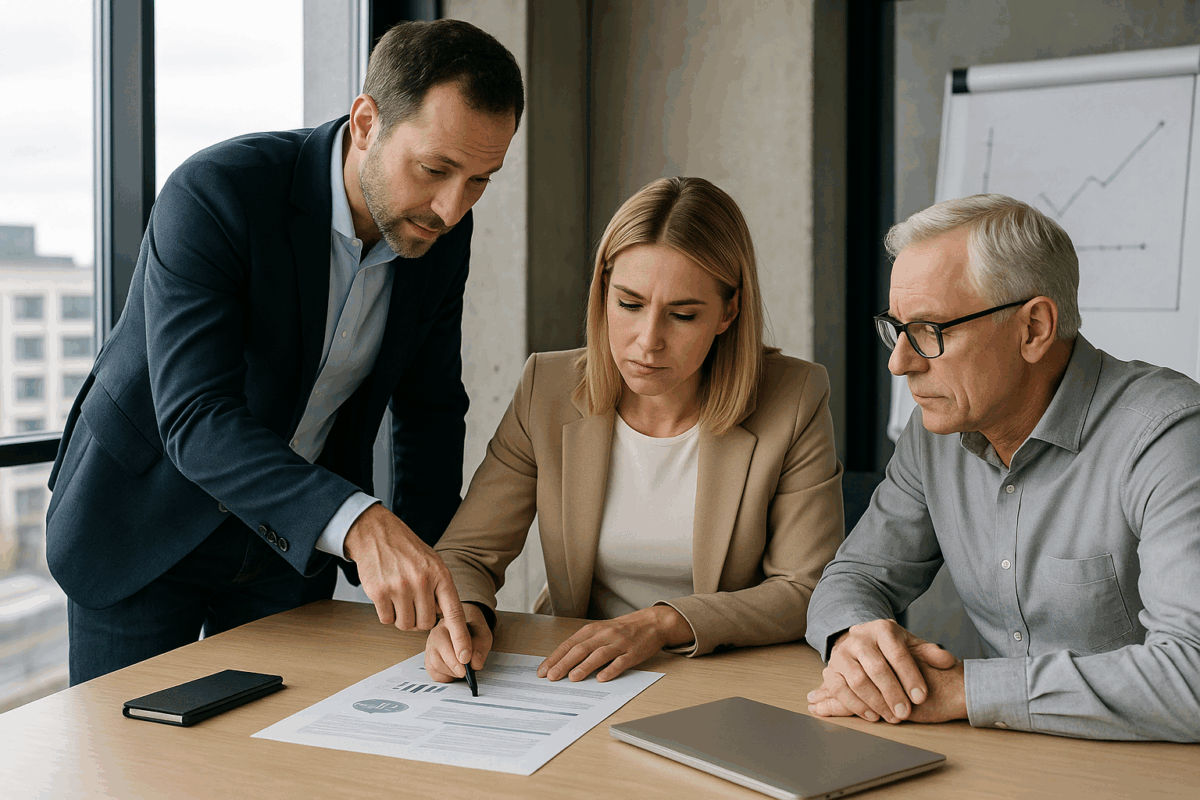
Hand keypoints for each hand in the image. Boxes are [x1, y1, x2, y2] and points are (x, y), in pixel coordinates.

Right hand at [343, 503, 470, 663]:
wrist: (377, 534)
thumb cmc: (407, 550)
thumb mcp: (433, 564)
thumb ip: (441, 590)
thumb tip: (444, 619)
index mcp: (440, 575)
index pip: (454, 613)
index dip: (460, 638)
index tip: (466, 658)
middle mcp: (422, 581)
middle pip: (425, 625)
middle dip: (420, 619)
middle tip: (414, 602)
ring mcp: (400, 587)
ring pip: (405, 625)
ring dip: (402, 617)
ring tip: (400, 596)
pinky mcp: (379, 592)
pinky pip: (387, 620)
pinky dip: (387, 613)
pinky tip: (387, 595)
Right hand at [425, 602, 492, 681]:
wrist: (465, 633)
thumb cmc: (473, 633)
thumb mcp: (483, 636)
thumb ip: (480, 648)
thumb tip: (475, 664)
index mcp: (452, 621)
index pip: (454, 633)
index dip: (459, 647)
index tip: (466, 660)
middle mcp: (437, 632)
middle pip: (440, 650)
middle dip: (454, 664)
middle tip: (466, 672)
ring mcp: (430, 646)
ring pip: (436, 663)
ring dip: (451, 672)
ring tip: (463, 671)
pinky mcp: (428, 659)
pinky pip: (434, 672)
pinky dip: (445, 677)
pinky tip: (454, 673)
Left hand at [538, 606, 693, 682]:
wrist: (651, 622)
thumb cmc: (623, 629)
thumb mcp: (601, 631)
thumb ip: (585, 644)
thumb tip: (563, 662)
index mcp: (593, 629)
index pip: (569, 644)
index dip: (555, 657)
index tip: (543, 670)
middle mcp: (604, 634)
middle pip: (580, 649)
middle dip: (564, 663)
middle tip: (552, 677)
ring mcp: (619, 643)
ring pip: (599, 654)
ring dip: (584, 666)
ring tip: (572, 678)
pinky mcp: (633, 652)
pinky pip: (621, 661)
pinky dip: (611, 670)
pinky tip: (602, 678)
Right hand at [807, 619, 958, 723]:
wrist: (862, 644)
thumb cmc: (891, 649)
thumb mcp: (912, 646)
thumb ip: (930, 653)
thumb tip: (947, 661)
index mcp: (882, 629)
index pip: (897, 653)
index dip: (910, 676)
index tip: (921, 698)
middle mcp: (858, 638)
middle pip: (876, 667)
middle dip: (892, 693)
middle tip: (905, 713)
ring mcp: (841, 653)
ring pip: (856, 679)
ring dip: (875, 702)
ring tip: (891, 717)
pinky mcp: (830, 669)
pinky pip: (838, 689)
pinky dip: (855, 705)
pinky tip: (872, 716)